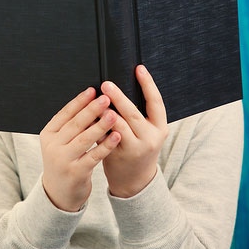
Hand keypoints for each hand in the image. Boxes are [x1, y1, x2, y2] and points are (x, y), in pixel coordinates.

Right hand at [40, 87, 122, 211]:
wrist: (58, 192)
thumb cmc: (65, 160)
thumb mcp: (60, 142)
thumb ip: (71, 125)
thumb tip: (91, 99)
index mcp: (48, 134)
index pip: (64, 113)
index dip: (79, 101)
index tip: (93, 90)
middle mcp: (53, 146)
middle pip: (75, 124)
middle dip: (92, 110)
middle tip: (106, 98)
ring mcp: (64, 160)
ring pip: (85, 139)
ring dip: (100, 126)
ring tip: (114, 114)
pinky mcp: (76, 173)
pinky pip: (94, 156)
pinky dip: (106, 145)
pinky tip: (117, 136)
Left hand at [101, 65, 168, 197]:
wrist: (135, 180)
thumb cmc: (139, 147)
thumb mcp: (147, 131)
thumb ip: (139, 113)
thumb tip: (121, 85)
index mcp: (160, 127)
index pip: (156, 102)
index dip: (148, 84)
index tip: (139, 68)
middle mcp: (150, 138)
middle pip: (133, 113)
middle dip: (119, 97)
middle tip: (106, 83)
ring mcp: (135, 149)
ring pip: (118, 126)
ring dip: (105, 112)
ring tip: (95, 99)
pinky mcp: (118, 156)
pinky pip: (106, 138)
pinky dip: (97, 126)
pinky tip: (88, 117)